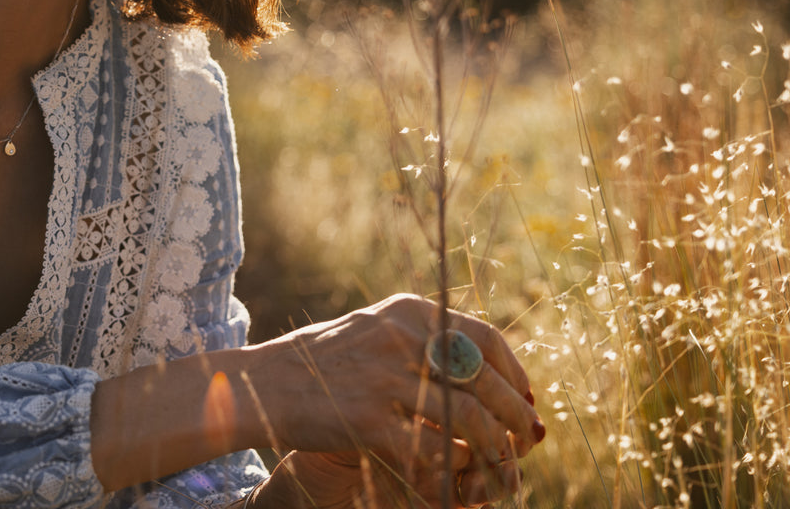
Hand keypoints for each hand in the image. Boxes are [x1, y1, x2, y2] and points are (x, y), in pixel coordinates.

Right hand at [243, 295, 543, 498]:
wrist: (261, 384)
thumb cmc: (320, 362)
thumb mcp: (374, 330)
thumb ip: (422, 341)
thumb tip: (484, 368)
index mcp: (409, 313)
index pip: (486, 339)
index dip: (515, 373)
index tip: (527, 399)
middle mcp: (402, 338)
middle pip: (485, 379)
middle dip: (516, 415)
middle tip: (527, 439)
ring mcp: (385, 378)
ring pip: (469, 418)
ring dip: (496, 448)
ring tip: (503, 466)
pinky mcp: (369, 420)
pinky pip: (432, 449)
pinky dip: (454, 467)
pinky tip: (457, 476)